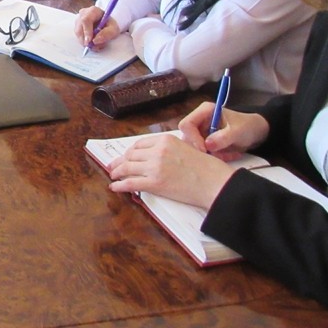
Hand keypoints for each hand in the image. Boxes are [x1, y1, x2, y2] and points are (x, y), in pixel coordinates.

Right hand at [74, 6, 119, 48]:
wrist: (106, 24)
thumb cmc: (110, 25)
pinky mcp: (77, 26)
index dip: (86, 31)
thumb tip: (95, 40)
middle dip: (85, 39)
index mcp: (93, 11)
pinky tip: (92, 41)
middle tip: (93, 46)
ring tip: (95, 44)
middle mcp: (83, 14)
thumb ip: (107, 34)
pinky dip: (84, 41)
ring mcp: (78, 20)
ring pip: (78, 33)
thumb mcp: (114, 29)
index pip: (86, 20)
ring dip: (86, 41)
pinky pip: (78, 36)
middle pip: (79, 28)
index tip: (89, 41)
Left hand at [106, 133, 235, 210]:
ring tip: (113, 175)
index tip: (126, 156)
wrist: (214, 182)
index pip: (139, 144)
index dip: (130, 152)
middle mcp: (157, 151)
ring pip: (127, 167)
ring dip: (117, 172)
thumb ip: (170, 148)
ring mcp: (154, 167)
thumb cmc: (206, 167)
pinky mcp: (154, 183)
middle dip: (121, 161)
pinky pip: (130, 183)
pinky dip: (119, 185)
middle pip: (131, 155)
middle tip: (114, 166)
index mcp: (165, 140)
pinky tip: (114, 187)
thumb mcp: (187, 147)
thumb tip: (156, 153)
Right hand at [178, 104, 270, 161]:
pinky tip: (228, 155)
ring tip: (227, 155)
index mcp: (204, 111)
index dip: (193, 138)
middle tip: (219, 155)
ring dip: (211, 155)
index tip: (205, 150)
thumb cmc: (247, 126)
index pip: (187, 124)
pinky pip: (203, 154)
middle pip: (188, 138)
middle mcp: (199, 121)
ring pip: (195, 148)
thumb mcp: (238, 131)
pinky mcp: (205, 143)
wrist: (256, 132)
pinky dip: (215, 158)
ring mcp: (201, 133)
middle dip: (203, 150)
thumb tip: (207, 145)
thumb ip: (223, 137)